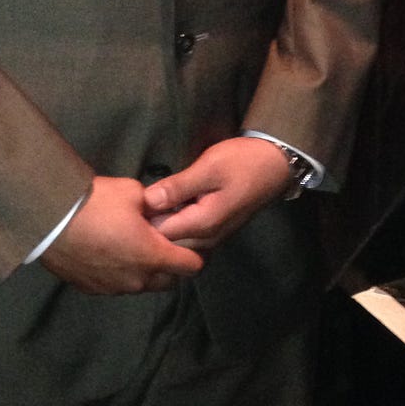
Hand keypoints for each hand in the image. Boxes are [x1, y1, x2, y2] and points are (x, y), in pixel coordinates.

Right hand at [40, 175, 203, 294]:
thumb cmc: (96, 203)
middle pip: (168, 281)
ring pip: (140, 285)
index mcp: (153, 256)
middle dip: (170, 265)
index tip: (191, 243)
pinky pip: (115, 285)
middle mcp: (138, 279)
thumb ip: (153, 204)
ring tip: (131, 248)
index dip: (196, 254)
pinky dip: (118, 273)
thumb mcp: (133, 191)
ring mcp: (114, 288)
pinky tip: (107, 254)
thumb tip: (157, 208)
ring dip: (143, 271)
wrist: (50, 219)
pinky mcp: (92, 290)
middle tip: (162, 244)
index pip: (191, 266)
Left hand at [143, 137, 292, 250]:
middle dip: (148, 227)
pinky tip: (165, 208)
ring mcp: (211, 238)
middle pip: (165, 243)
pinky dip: (173, 225)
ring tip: (147, 204)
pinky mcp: (213, 231)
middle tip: (135, 203)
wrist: (274, 164)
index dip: (141, 220)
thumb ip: (178, 187)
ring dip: (160, 226)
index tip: (131, 203)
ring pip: (175, 241)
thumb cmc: (242, 162)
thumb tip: (146, 201)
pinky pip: (186, 237)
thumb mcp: (208, 168)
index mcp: (203, 225)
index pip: (159, 235)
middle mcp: (206, 240)